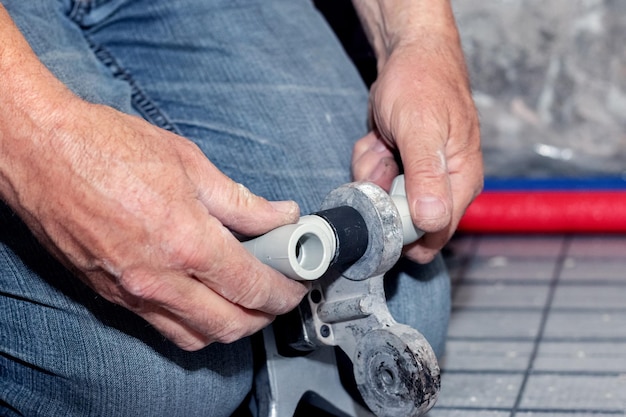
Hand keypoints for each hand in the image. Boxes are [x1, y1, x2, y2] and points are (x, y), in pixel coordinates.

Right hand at [3, 98, 306, 350]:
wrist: (39, 151)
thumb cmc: (106, 147)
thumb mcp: (188, 163)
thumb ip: (240, 200)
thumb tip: (279, 215)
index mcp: (186, 241)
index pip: (252, 286)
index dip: (284, 291)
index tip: (296, 284)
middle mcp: (159, 278)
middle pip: (230, 326)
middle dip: (265, 316)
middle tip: (277, 294)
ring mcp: (132, 293)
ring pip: (196, 337)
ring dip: (230, 327)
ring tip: (244, 300)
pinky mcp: (110, 296)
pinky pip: (161, 328)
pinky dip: (192, 325)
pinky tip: (202, 299)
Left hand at [352, 27, 482, 262]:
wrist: (408, 54)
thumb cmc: (423, 82)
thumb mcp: (421, 128)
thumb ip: (427, 175)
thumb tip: (433, 221)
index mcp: (461, 180)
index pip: (436, 232)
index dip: (404, 229)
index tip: (383, 203)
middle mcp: (443, 185)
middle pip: (403, 221)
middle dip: (382, 193)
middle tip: (384, 157)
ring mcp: (419, 177)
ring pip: (383, 200)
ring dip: (372, 172)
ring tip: (383, 142)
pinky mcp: (400, 168)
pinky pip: (374, 181)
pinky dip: (369, 160)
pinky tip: (379, 139)